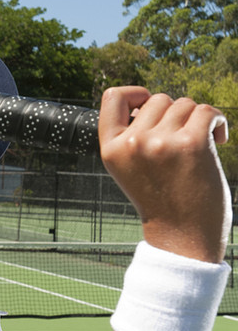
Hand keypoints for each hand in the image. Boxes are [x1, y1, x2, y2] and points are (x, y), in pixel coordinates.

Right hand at [99, 86, 231, 262]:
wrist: (182, 236)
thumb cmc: (160, 200)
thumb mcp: (128, 168)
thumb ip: (131, 136)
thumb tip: (149, 101)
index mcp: (111, 148)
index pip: (112, 97)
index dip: (134, 94)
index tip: (148, 106)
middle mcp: (132, 143)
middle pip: (158, 99)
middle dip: (174, 115)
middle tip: (181, 140)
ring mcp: (161, 143)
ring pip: (183, 104)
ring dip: (196, 119)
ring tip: (200, 143)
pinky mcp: (191, 144)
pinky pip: (206, 111)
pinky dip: (217, 121)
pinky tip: (219, 138)